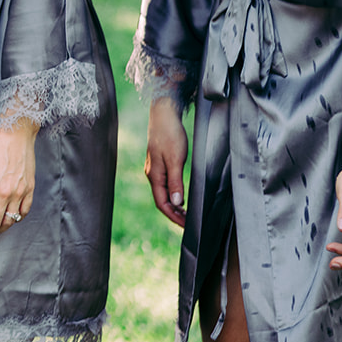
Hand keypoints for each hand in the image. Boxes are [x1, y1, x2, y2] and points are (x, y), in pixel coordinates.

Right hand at [145, 96, 188, 226]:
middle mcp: (152, 174)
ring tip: (187, 214)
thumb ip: (175, 181)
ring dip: (174, 206)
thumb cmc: (169, 134)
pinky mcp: (159, 163)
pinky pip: (165, 185)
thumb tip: (178, 202)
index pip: (162, 204)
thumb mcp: (175, 159)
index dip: (174, 217)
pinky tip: (181, 196)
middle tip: (189, 224)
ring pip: (163, 193)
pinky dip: (173, 195)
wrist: (163, 114)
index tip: (186, 226)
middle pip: (162, 201)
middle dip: (174, 214)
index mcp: (154, 175)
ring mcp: (155, 169)